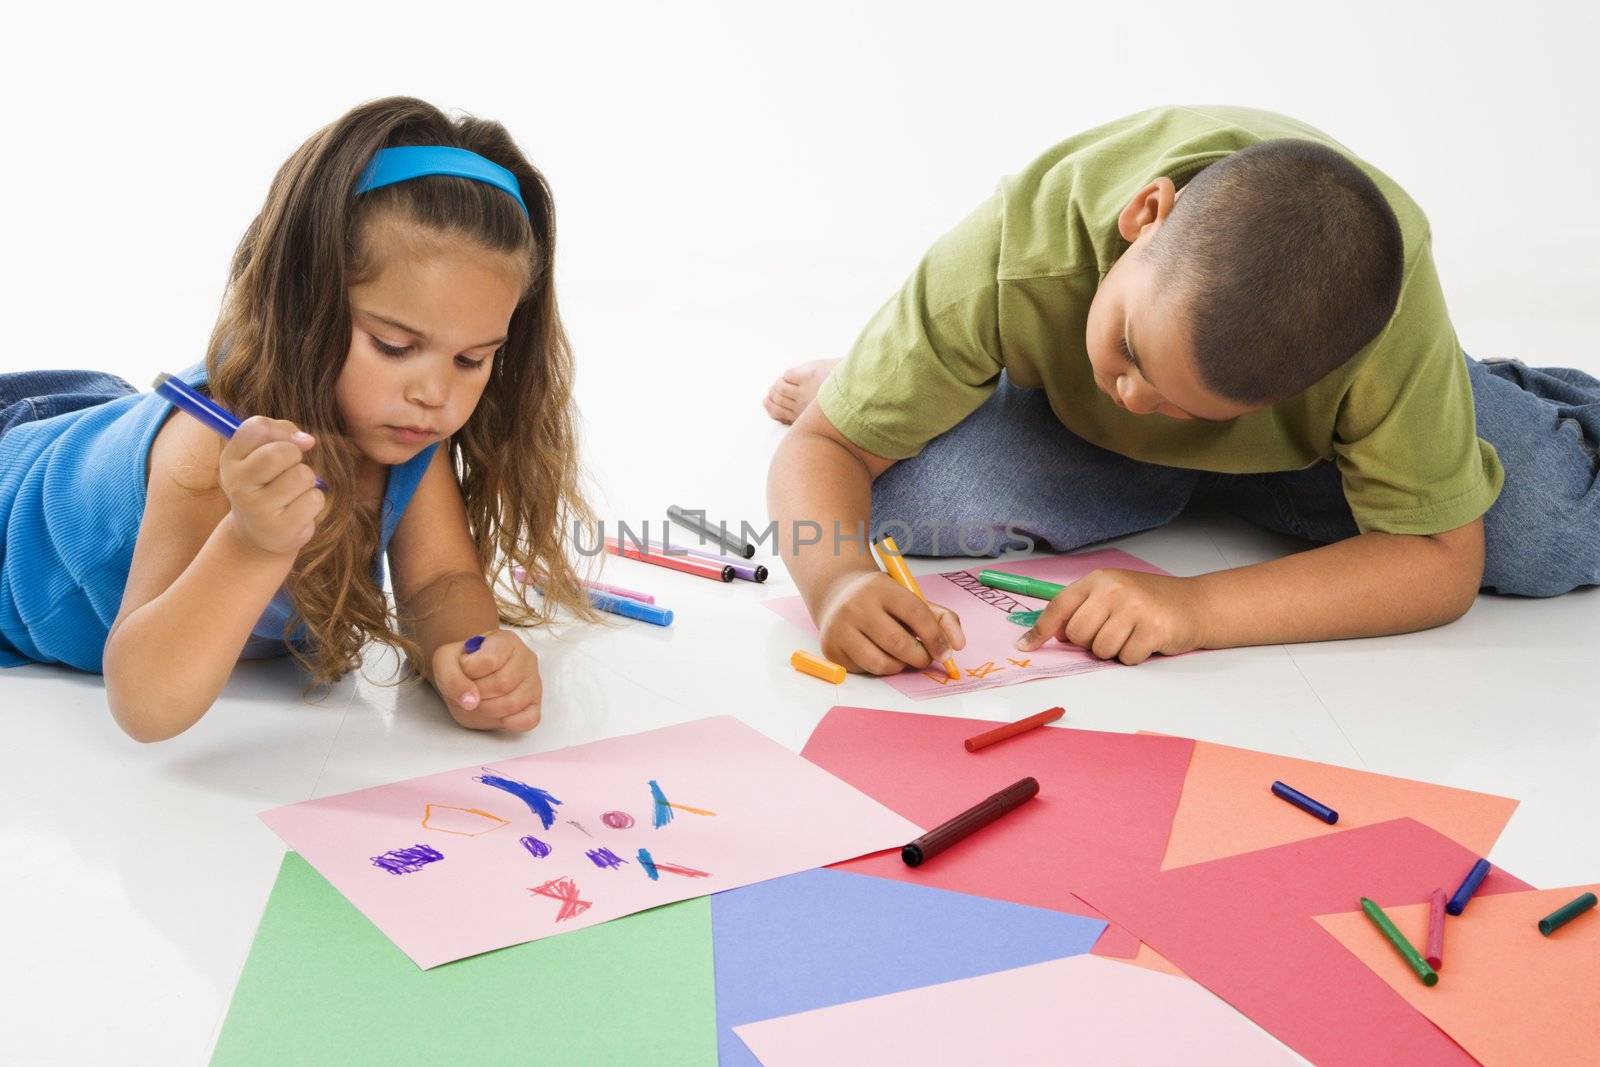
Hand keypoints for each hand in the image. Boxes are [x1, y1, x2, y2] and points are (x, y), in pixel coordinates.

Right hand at [217, 416, 322, 556]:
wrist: (259, 534)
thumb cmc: (267, 483)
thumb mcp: (263, 453)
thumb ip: (281, 433)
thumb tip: (307, 440)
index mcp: (230, 460)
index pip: (257, 427)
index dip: (280, 430)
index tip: (288, 441)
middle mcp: (237, 484)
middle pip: (281, 452)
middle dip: (295, 455)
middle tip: (289, 469)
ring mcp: (257, 509)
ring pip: (303, 475)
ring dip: (307, 480)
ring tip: (292, 493)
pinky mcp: (281, 528)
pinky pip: (314, 499)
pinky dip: (313, 501)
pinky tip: (297, 510)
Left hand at [432, 630, 542, 731]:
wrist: (470, 676)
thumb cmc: (462, 664)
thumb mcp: (445, 661)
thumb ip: (451, 676)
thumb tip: (470, 701)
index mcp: (506, 641)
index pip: (489, 660)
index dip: (469, 670)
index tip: (464, 668)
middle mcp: (526, 658)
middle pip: (502, 683)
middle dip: (477, 693)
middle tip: (470, 689)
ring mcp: (533, 682)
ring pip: (513, 703)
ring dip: (487, 709)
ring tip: (480, 701)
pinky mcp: (535, 704)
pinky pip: (529, 720)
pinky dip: (509, 722)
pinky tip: (497, 714)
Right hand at [817, 571, 965, 675]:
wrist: (837, 594)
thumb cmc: (881, 600)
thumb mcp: (909, 599)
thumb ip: (941, 618)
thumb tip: (958, 645)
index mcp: (881, 588)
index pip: (917, 614)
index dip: (936, 638)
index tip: (945, 653)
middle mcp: (856, 605)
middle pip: (900, 643)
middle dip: (921, 658)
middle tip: (925, 659)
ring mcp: (840, 628)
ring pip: (882, 663)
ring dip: (900, 667)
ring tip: (901, 657)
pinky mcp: (831, 649)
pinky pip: (865, 671)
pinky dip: (879, 668)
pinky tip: (878, 654)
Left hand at [1014, 569, 1206, 664]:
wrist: (1195, 604)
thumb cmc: (1148, 602)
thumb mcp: (1112, 594)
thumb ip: (1082, 609)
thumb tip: (1045, 635)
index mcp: (1099, 580)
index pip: (1059, 606)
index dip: (1040, 630)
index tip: (1026, 646)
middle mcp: (1114, 589)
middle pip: (1077, 634)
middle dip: (1090, 642)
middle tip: (1111, 632)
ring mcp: (1134, 608)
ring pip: (1100, 650)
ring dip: (1114, 651)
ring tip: (1131, 635)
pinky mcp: (1153, 629)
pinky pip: (1126, 658)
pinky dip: (1134, 656)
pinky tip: (1146, 641)